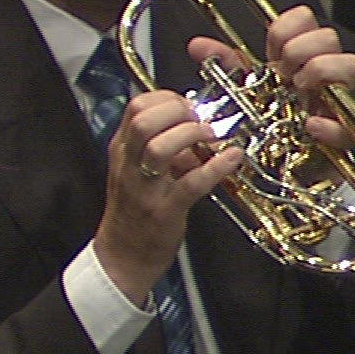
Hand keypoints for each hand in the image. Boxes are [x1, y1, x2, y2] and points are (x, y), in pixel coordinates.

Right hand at [92, 90, 243, 304]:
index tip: (189, 104)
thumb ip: (166, 146)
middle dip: (177, 110)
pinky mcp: (164, 211)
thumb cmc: (135, 210)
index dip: (167, 97)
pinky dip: (215, 167)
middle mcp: (129, 164)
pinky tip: (232, 158)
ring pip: (159, 148)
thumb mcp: (141, 169)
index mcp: (123, 149)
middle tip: (201, 118)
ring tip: (212, 135)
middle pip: (143, 120)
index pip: (136, 106)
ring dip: (190, 134)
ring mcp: (145, 188)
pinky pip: (190, 184)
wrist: (123, 256)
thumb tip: (199, 126)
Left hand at [187, 5, 354, 150]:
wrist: (284, 170)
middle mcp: (325, 72)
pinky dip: (328, 124)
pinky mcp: (346, 132)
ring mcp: (339, 99)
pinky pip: (348, 122)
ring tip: (300, 90)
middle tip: (284, 72)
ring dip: (320, 72)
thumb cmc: (273, 125)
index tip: (273, 49)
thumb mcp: (246, 90)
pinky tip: (310, 125)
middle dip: (301, 50)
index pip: (306, 19)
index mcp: (301, 56)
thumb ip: (226, 67)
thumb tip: (198, 46)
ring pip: (349, 64)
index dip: (288, 28)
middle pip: (328, 36)